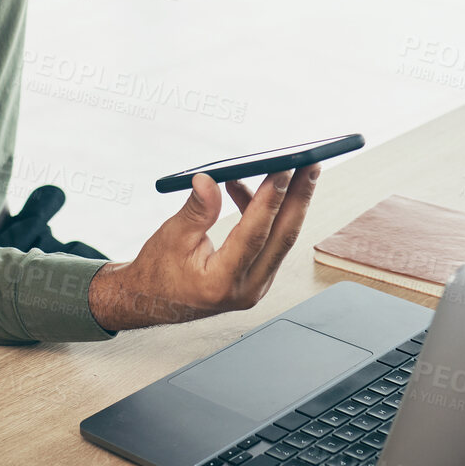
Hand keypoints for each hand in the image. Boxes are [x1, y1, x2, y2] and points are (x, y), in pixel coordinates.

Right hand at [87, 165, 318, 329]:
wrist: (153, 301)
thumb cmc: (158, 272)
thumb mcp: (172, 236)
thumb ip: (197, 210)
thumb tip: (209, 180)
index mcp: (220, 282)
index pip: (254, 235)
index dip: (270, 199)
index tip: (283, 169)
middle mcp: (246, 289)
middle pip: (281, 238)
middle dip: (299, 197)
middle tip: (310, 165)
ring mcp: (255, 287)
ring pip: (281, 240)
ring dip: (288, 204)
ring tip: (291, 170)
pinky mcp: (257, 279)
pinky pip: (271, 243)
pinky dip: (267, 215)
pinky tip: (251, 192)